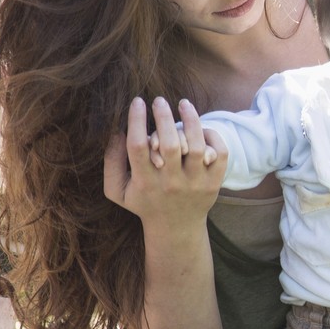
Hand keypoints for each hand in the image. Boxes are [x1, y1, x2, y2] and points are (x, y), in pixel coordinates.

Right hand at [104, 97, 227, 224]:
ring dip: (190, 120)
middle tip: (159, 100)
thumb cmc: (143, 202)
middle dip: (163, 117)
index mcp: (144, 182)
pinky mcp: (213, 183)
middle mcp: (170, 183)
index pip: (138, 146)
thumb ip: (111, 161)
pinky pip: (218, 154)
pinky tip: (201, 127)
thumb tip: (115, 130)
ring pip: (196, 147)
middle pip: (169, 144)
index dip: (136, 120)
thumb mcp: (117, 189)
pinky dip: (212, 136)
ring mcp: (194, 183)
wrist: (175, 228)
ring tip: (183, 104)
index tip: (137, 102)